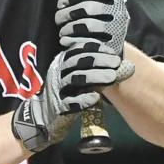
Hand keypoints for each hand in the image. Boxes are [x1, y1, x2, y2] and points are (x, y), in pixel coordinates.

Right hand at [12, 42, 131, 152]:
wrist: (44, 114)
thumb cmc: (67, 92)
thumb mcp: (76, 76)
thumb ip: (92, 68)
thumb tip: (120, 62)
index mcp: (62, 62)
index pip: (78, 49)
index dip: (96, 48)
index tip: (113, 52)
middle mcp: (58, 72)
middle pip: (78, 61)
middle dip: (99, 60)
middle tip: (116, 62)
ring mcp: (57, 89)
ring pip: (75, 78)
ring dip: (95, 76)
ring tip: (112, 77)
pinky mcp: (58, 106)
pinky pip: (71, 102)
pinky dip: (84, 99)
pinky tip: (96, 97)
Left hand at [51, 0, 129, 55]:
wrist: (105, 45)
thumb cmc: (90, 16)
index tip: (60, 4)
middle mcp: (119, 11)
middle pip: (88, 8)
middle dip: (67, 14)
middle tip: (58, 19)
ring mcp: (117, 29)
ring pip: (88, 26)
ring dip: (69, 29)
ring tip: (63, 31)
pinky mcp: (112, 46)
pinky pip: (89, 42)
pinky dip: (73, 41)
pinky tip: (66, 41)